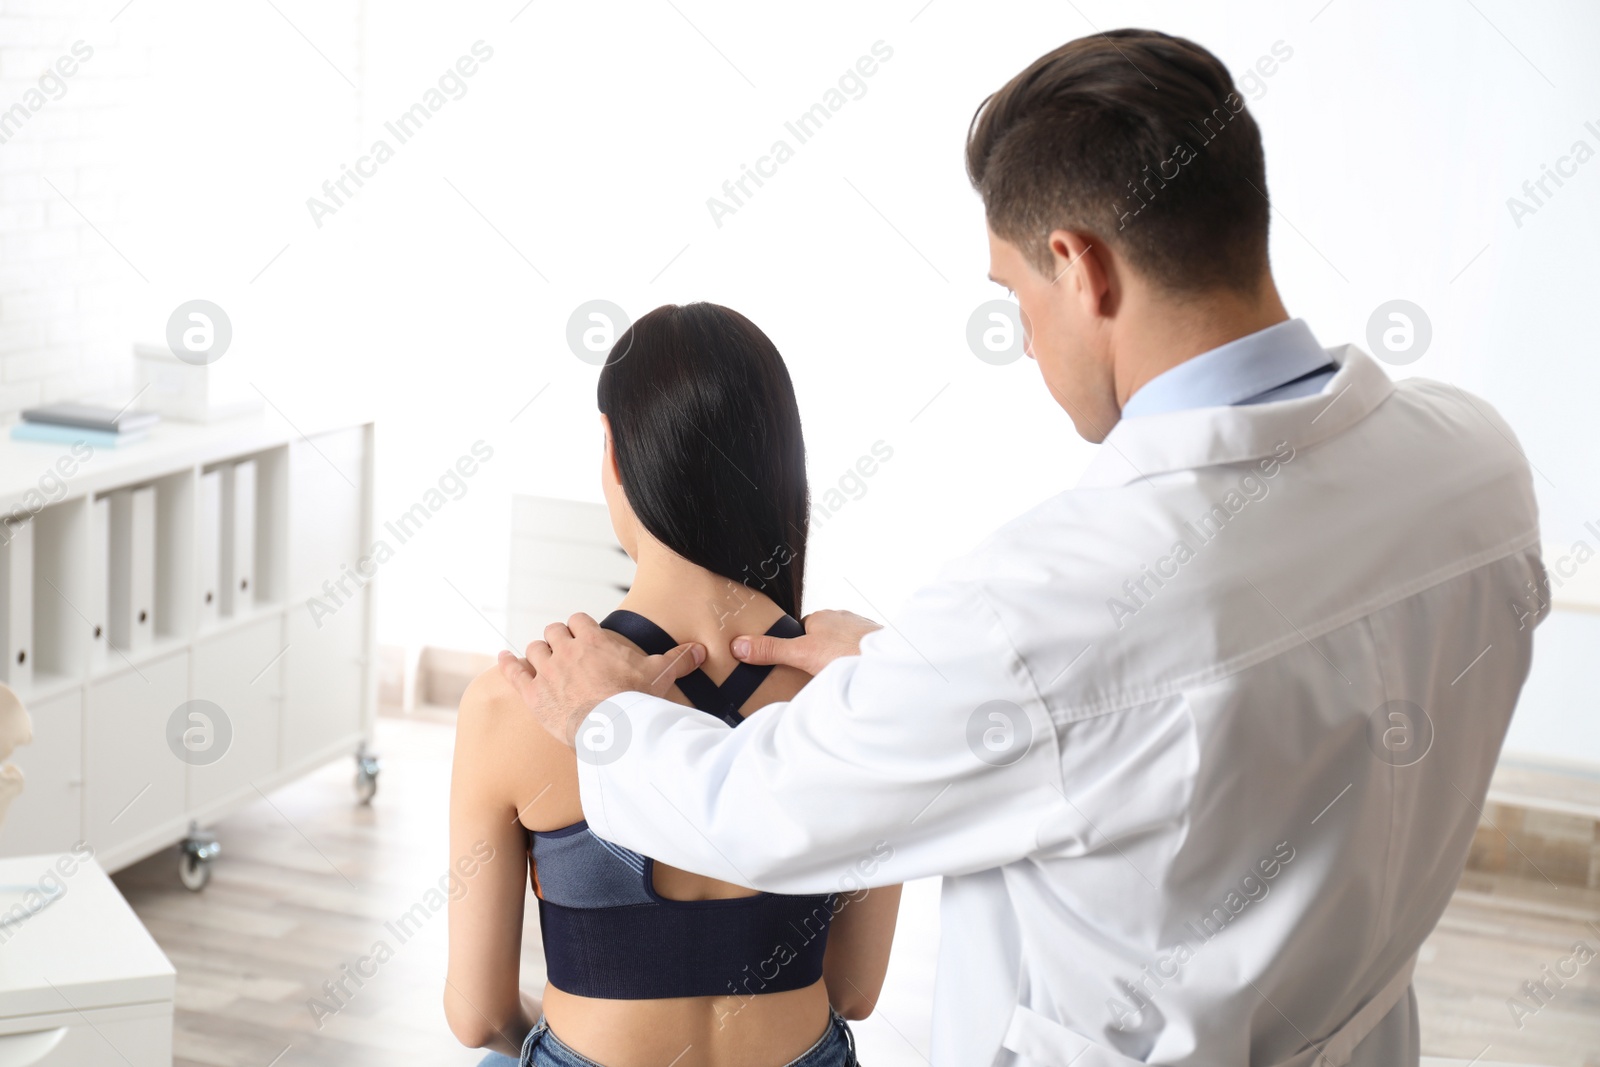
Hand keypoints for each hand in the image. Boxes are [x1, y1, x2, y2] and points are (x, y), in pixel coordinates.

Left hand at [498, 614, 704, 746]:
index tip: (582, 634)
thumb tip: (699, 650)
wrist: (613, 731)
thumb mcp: (661, 675)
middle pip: (553, 631)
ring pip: (534, 649)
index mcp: (593, 640)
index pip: (578, 619)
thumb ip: (678, 659)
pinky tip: (504, 658)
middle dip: (558, 637)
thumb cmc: (636, 701)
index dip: (579, 625)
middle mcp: (566, 650)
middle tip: (563, 649)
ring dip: (538, 652)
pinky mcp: (533, 694)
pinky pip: (514, 672)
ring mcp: (547, 671)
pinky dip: (507, 663)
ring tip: (541, 659)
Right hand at [730, 609, 880, 674]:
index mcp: (823, 616)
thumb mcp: (802, 654)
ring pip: (842, 646)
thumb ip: (771, 651)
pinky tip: (854, 678)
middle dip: (817, 655)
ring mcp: (863, 631)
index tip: (793, 663)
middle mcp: (844, 618)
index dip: (796, 647)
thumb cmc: (849, 653)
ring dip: (838, 660)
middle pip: (822, 638)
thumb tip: (739, 646)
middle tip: (812, 676)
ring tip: (835, 680)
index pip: (802, 629)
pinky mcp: (878, 645)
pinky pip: (860, 654)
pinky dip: (856, 664)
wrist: (890, 665)